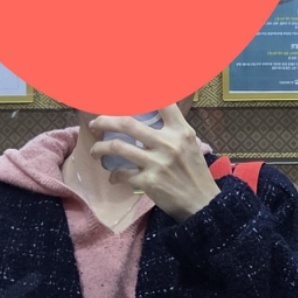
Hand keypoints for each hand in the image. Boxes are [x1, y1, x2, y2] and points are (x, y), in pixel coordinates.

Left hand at [89, 103, 219, 222]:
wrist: (202, 203)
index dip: (142, 93)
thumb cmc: (194, 172)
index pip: (163, 103)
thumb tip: (149, 114)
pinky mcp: (149, 182)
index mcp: (181, 131)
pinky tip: (113, 176)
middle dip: (104, 121)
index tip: (123, 93)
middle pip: (127, 123)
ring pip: (117, 147)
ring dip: (99, 148)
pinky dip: (113, 175)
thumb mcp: (189, 144)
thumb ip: (172, 129)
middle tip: (95, 124)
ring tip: (95, 151)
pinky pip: (121, 174)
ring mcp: (157, 163)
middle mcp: (169, 143)